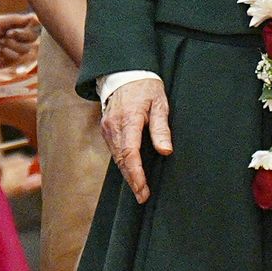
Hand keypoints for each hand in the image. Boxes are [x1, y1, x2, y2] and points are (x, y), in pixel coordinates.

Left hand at [0, 12, 39, 68]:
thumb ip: (16, 20)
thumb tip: (35, 17)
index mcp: (16, 27)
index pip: (34, 26)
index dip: (34, 25)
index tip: (30, 22)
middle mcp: (17, 39)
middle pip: (33, 38)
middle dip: (22, 35)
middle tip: (8, 33)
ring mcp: (14, 50)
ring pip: (27, 49)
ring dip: (15, 44)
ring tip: (2, 42)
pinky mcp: (9, 61)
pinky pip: (18, 58)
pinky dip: (10, 53)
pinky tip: (1, 51)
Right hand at [101, 79, 171, 203]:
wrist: (125, 73)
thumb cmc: (146, 87)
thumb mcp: (160, 103)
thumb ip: (161, 128)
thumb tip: (165, 151)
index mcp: (128, 120)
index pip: (130, 153)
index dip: (137, 175)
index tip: (143, 189)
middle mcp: (113, 126)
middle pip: (122, 160)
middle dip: (132, 180)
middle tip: (143, 197)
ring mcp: (107, 128)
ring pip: (116, 157)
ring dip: (127, 174)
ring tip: (140, 189)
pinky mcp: (106, 129)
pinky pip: (114, 150)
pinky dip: (123, 163)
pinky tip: (132, 171)